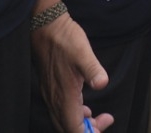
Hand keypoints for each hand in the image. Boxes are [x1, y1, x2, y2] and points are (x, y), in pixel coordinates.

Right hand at [31, 7, 112, 131]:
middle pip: (67, 129)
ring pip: (63, 121)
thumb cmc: (65, 39)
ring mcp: (50, 95)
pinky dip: (74, 115)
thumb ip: (93, 70)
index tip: (103, 126)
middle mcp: (55, 100)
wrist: (46, 27)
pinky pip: (60, 112)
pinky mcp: (50, 89)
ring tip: (97, 117)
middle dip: (86, 131)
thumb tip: (102, 83)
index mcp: (64, 96)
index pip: (73, 129)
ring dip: (80, 124)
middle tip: (104, 121)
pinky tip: (84, 107)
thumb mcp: (83, 53)